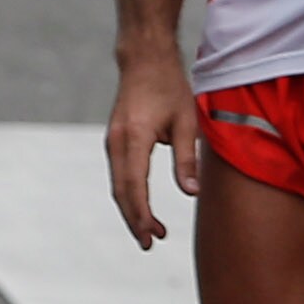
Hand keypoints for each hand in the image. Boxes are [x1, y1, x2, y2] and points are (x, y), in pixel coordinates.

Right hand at [104, 48, 197, 248]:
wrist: (144, 60)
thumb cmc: (169, 87)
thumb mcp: (187, 122)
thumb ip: (187, 158)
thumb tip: (190, 193)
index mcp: (135, 137)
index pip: (135, 185)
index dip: (143, 214)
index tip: (154, 235)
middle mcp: (117, 141)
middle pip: (121, 191)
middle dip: (134, 219)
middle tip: (150, 244)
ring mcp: (113, 141)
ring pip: (117, 185)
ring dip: (131, 209)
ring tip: (150, 231)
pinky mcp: (115, 141)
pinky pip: (119, 174)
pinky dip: (128, 194)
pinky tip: (141, 206)